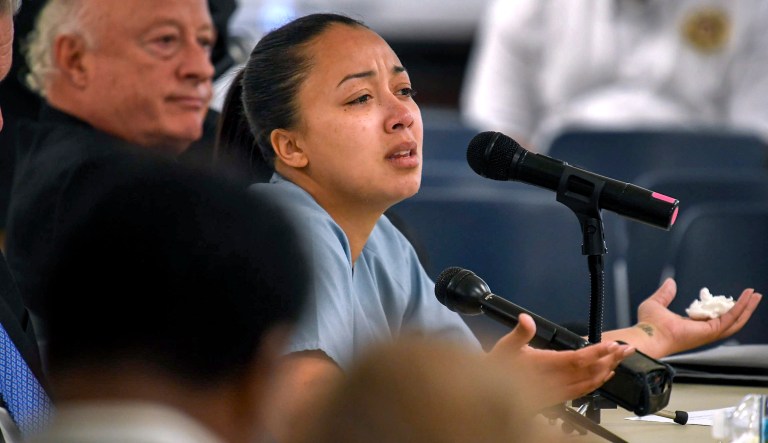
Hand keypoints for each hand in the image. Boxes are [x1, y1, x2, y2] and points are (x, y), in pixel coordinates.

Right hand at [489, 314, 633, 408]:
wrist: (490, 394)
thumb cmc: (497, 369)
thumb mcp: (504, 347)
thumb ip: (519, 333)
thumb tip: (526, 319)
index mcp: (543, 366)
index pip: (576, 359)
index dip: (596, 352)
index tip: (611, 345)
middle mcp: (553, 382)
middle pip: (589, 372)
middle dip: (610, 359)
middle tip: (626, 349)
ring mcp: (557, 392)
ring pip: (589, 383)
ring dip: (607, 371)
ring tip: (620, 359)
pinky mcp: (557, 398)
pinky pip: (582, 392)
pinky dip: (597, 383)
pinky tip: (605, 376)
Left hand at [634, 278, 761, 356]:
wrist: (648, 334)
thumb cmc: (648, 325)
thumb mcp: (656, 303)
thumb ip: (665, 294)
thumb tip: (670, 282)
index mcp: (691, 326)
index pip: (712, 318)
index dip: (722, 308)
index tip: (727, 298)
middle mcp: (702, 331)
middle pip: (729, 321)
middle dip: (742, 309)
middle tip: (752, 297)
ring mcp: (708, 333)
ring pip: (734, 321)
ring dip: (746, 308)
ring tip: (755, 296)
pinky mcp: (711, 331)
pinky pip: (730, 318)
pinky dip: (741, 307)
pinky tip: (747, 297)